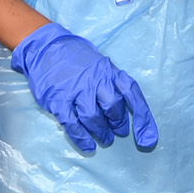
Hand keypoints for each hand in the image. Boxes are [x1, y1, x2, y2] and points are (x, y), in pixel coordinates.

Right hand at [10, 23, 156, 154]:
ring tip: (105, 138)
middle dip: (118, 124)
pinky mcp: (59, 99)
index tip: (147, 139)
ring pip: (94, 117)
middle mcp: (95, 79)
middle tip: (117, 132)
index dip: (142, 118)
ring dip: (101, 132)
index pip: (131, 93)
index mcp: (108, 70)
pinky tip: (88, 145)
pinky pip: (73, 123)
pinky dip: (82, 137)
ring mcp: (76, 89)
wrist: (45, 47)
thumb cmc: (76, 58)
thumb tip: (126, 108)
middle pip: (113, 107)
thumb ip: (112, 82)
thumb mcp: (99, 63)